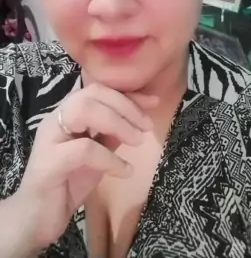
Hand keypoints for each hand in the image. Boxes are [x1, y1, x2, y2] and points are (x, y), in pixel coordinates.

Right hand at [13, 83, 157, 251]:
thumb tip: (140, 115)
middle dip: (126, 107)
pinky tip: (125, 171)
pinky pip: (84, 150)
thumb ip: (114, 132)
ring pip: (85, 111)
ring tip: (137, 142)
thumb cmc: (68, 182)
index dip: (128, 95)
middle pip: (92, 94)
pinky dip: (110, 158)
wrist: (37, 219)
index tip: (153, 103)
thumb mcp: (99, 152)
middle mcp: (55, 120)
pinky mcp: (47, 163)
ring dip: (119, 124)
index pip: (99, 90)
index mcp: (67, 114)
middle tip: (146, 127)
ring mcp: (49, 139)